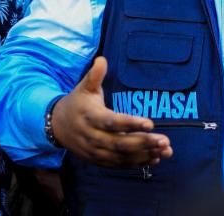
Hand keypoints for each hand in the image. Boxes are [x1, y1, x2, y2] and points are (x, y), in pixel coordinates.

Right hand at [50, 56, 172, 166]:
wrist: (58, 126)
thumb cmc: (77, 102)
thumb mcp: (84, 87)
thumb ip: (95, 75)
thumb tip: (101, 59)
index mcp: (90, 117)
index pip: (112, 122)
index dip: (131, 124)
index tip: (150, 123)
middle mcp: (92, 137)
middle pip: (119, 143)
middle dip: (143, 143)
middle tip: (165, 141)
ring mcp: (95, 151)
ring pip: (121, 157)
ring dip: (144, 155)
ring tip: (166, 151)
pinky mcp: (99, 160)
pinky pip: (119, 164)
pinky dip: (137, 163)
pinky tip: (155, 159)